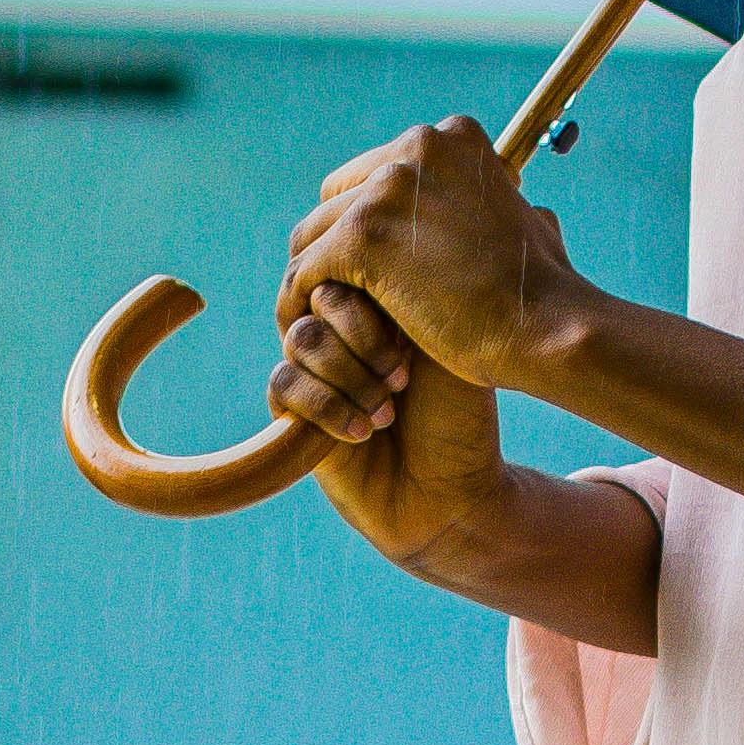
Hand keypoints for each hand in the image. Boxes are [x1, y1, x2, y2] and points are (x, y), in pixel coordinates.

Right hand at [268, 279, 516, 577]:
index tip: (417, 339)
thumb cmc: (459, 416)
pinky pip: (284, 383)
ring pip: (302, 339)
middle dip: (363, 336)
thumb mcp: (446, 343)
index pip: (347, 261)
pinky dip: (327, 406)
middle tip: (403, 377)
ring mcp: (314, 369)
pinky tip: (365, 431)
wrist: (451, 492)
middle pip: (318, 294)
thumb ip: (405, 293)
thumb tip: (365, 251)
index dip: (375, 295)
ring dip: (350, 375)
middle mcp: (341, 329)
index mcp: (378, 299)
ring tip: (389, 410)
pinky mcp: (291, 414)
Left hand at [281, 119, 570, 397]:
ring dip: (311, 275)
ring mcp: (387, 190)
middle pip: (339, 198)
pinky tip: (304, 331)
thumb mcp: (526, 218)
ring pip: (314, 234)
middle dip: (333, 246)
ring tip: (314, 316)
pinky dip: (298, 302)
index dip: (370, 222)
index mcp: (451, 138)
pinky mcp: (362, 237)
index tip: (370, 265)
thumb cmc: (542, 289)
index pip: (376, 173)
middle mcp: (416, 148)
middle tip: (335, 294)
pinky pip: (304, 271)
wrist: (546, 326)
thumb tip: (517, 199)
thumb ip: (495, 200)